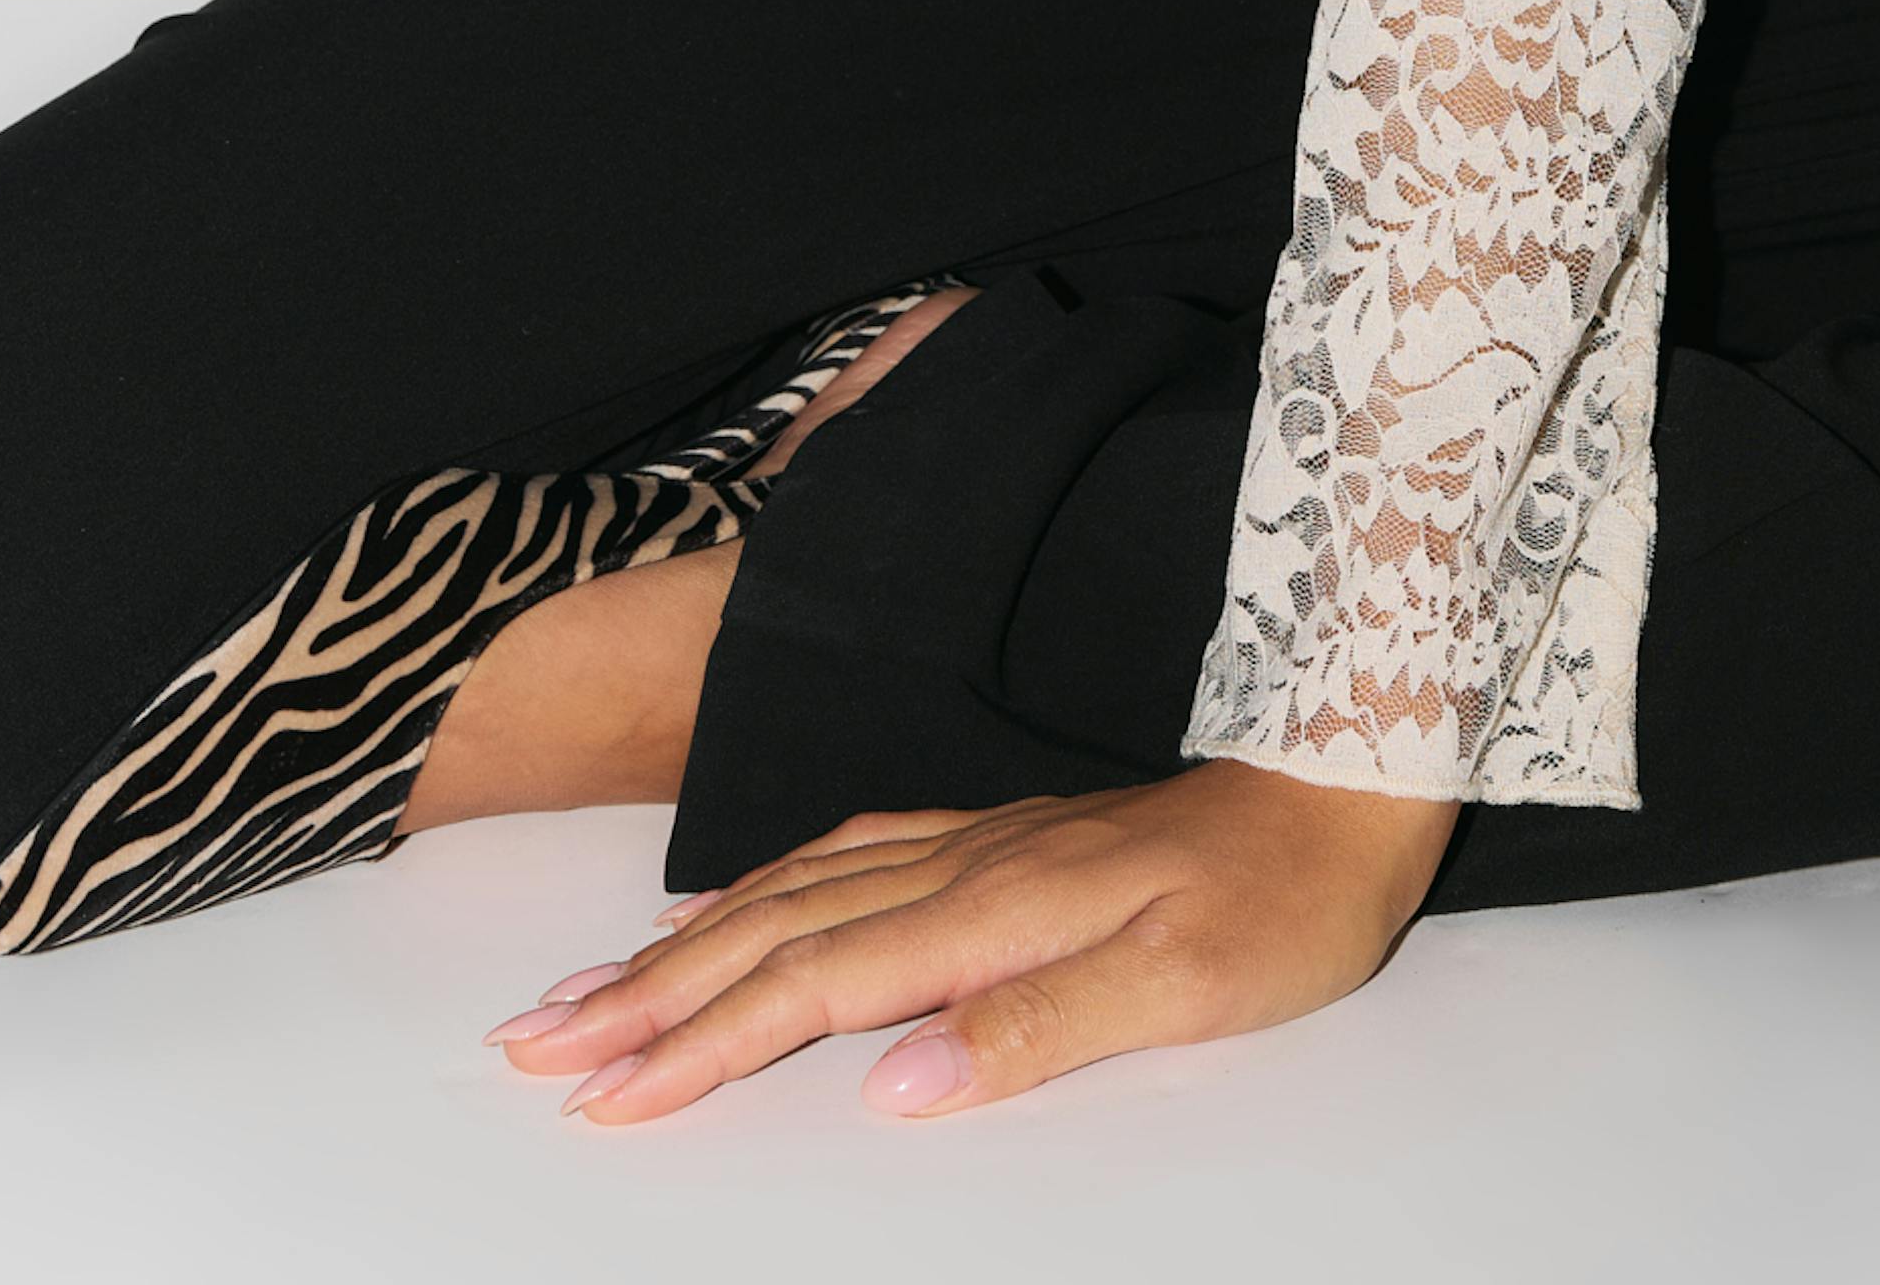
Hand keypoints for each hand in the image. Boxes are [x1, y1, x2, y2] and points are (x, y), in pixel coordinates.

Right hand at [489, 761, 1458, 1124]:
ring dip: (682, 945)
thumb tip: (895, 1086)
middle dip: (643, 996)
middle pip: (770, 933)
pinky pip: (844, 858)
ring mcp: (976, 846)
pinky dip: (763, 887)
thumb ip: (1037, 1030)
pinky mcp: (1000, 841)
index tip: (601, 1098)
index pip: (811, 987)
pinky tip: (727, 902)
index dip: (700, 1044)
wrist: (1351, 779)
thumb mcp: (1186, 986)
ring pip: (793, 893)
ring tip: (588, 990)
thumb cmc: (1285, 899)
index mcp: (994, 912)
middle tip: (529, 1045)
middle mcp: (963, 868)